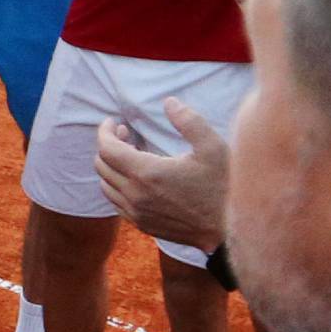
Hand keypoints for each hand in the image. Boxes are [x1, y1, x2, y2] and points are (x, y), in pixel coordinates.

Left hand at [93, 102, 229, 251]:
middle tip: (126, 134)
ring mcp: (136, 213)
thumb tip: (169, 102)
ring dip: (111, 166)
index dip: (105, 131)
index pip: (107, 149)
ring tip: (131, 154)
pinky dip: (117, 186)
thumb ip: (189, 121)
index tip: (114, 122)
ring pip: (105, 185)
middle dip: (108, 145)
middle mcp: (135, 195)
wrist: (229, 229)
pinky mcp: (142, 225)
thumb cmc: (223, 186)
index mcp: (147, 173)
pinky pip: (116, 202)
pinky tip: (135, 178)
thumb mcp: (212, 148)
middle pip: (102, 165)